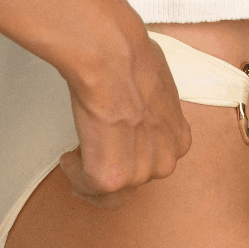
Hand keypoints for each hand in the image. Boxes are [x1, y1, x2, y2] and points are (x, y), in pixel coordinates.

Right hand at [57, 23, 192, 208]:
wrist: (110, 56)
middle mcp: (164, 161)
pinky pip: (86, 186)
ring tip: (77, 158)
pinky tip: (69, 157)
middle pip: (134, 178)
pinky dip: (73, 172)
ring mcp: (139, 173)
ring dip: (90, 174)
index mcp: (178, 139)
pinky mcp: (110, 178)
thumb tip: (140, 96)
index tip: (116, 147)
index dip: (131, 154)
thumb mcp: (159, 82)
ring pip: (110, 191)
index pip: (155, 161)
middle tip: (92, 155)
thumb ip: (153, 104)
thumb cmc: (131, 56)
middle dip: (113, 167)